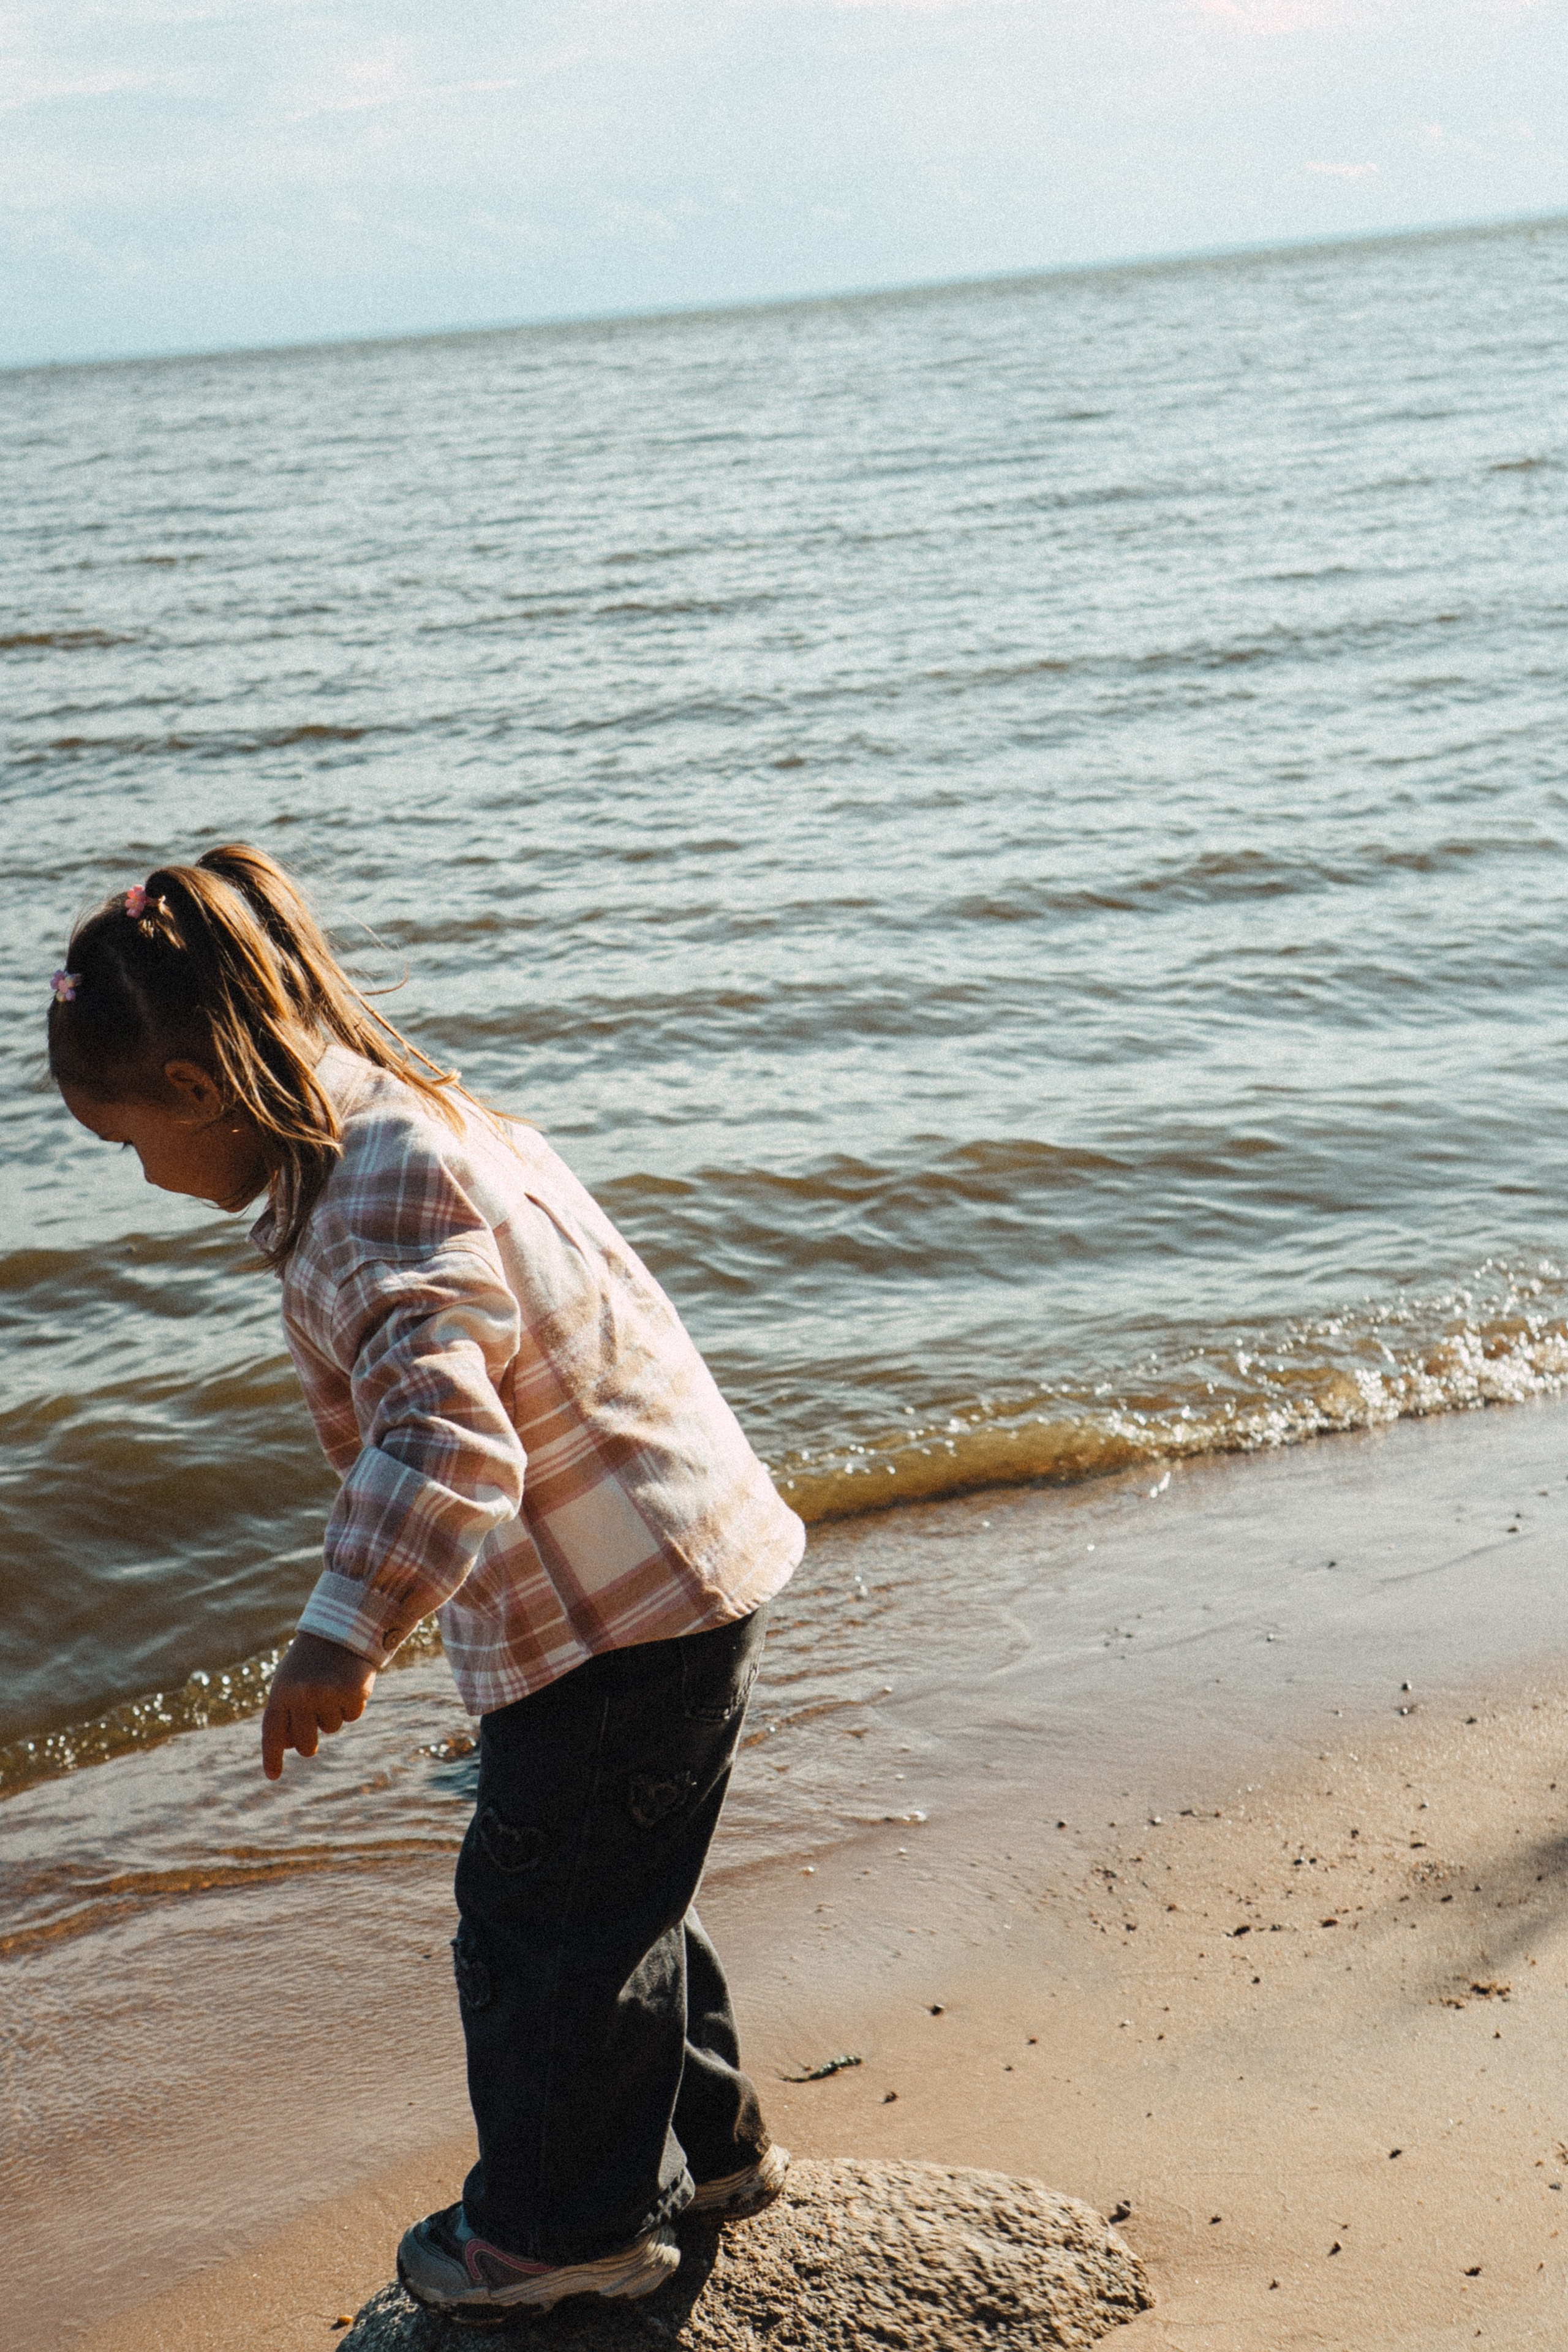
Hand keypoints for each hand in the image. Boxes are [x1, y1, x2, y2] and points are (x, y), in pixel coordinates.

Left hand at [261, 1631, 376, 1779]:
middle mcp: (302, 1696)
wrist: (342, 1625)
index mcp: (281, 1691)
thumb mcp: (290, 1679)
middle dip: (311, 1741)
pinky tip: (349, 1681)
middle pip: (306, 1745)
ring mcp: (328, 1695)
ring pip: (332, 1729)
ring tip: (333, 1684)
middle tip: (316, 1720)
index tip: (273, 1777)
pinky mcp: (352, 1692)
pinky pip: (353, 1715)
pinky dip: (353, 1703)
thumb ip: (287, 1711)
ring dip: (334, 1713)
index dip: (272, 1757)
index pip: (273, 1733)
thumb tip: (292, 1746)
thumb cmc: (310, 1658)